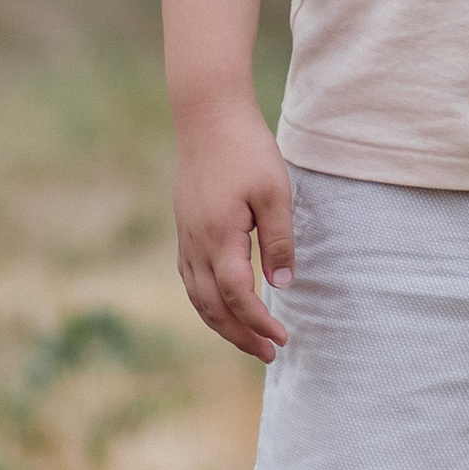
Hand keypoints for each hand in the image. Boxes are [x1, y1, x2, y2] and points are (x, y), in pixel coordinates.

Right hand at [173, 104, 294, 361]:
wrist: (207, 115)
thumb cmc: (247, 149)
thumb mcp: (275, 193)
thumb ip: (279, 241)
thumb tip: (284, 284)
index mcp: (219, 237)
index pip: (237, 297)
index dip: (259, 323)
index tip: (283, 339)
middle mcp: (195, 243)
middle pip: (212, 307)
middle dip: (240, 335)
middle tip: (269, 353)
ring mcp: (185, 236)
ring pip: (197, 296)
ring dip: (221, 323)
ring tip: (248, 339)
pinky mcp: (184, 228)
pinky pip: (190, 278)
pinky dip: (207, 301)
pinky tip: (223, 304)